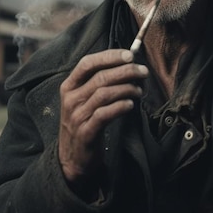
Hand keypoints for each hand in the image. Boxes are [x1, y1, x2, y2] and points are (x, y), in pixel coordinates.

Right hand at [58, 49, 146, 183]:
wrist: (72, 157)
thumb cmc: (84, 122)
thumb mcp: (84, 99)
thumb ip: (99, 82)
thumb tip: (127, 64)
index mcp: (69, 86)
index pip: (87, 63)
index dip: (109, 56)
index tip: (130, 55)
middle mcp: (71, 99)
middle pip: (100, 77)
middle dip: (125, 71)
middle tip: (143, 72)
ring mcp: (77, 116)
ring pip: (104, 94)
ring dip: (126, 89)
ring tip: (139, 90)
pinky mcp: (85, 132)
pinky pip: (104, 114)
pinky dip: (120, 106)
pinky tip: (131, 104)